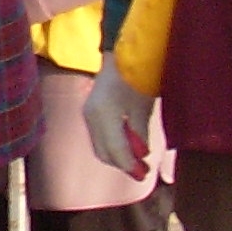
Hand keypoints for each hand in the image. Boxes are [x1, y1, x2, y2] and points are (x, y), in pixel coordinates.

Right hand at [84, 55, 152, 179]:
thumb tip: (141, 156)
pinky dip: (112, 146)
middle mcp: (91, 116)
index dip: (130, 165)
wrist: (121, 56)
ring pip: (99, 147)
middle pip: (104, 152)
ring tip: (137, 161)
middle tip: (143, 170)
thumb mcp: (143, 107)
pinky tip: (127, 146)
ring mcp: (87, 115)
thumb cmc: (138, 78)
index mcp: (104, 113)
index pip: (115, 149)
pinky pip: (98, 138)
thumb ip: (139, 134)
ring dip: (117, 157)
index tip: (144, 174)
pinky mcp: (89, 113)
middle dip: (122, 164)